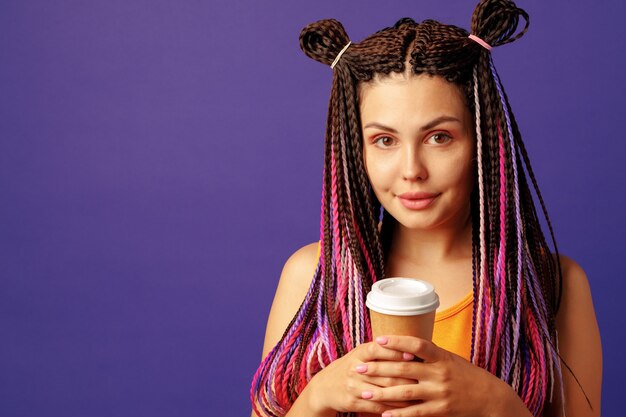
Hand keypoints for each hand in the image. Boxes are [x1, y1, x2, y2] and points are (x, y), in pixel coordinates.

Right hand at [304, 340, 420, 414]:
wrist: (326, 386)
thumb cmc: (352, 366)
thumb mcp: (361, 353)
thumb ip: (381, 350)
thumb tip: (409, 345)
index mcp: (358, 353)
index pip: (377, 349)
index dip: (394, 351)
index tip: (412, 353)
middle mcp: (354, 369)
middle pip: (384, 373)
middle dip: (405, 376)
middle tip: (424, 378)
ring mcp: (353, 387)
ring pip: (383, 391)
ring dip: (403, 394)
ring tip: (421, 394)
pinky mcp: (353, 402)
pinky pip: (378, 406)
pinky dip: (394, 408)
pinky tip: (407, 408)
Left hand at [357, 335, 518, 416]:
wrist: (490, 398)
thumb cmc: (466, 375)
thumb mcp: (449, 359)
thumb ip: (429, 354)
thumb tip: (404, 345)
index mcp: (441, 357)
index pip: (416, 345)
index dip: (396, 342)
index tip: (377, 340)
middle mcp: (439, 374)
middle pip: (403, 369)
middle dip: (378, 368)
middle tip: (358, 366)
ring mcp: (439, 393)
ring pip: (404, 392)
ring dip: (381, 393)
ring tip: (363, 391)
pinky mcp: (440, 410)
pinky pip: (415, 413)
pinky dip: (398, 415)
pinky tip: (383, 415)